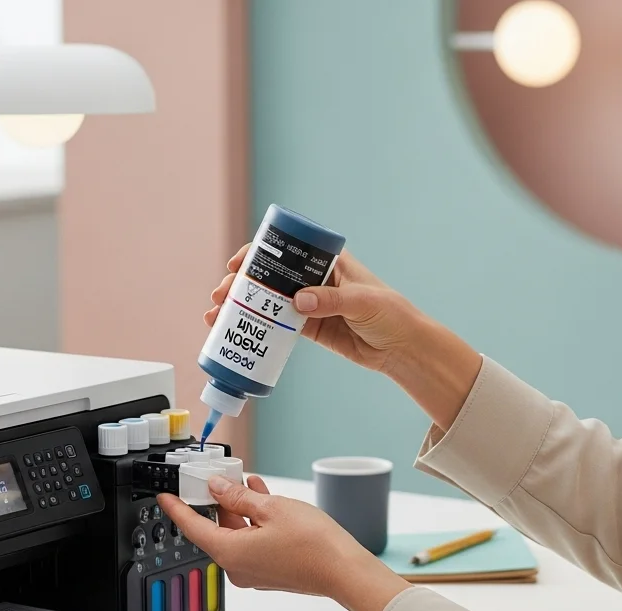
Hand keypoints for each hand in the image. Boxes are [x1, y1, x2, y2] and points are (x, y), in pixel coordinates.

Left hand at [158, 475, 410, 610]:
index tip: (165, 497)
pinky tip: (261, 498)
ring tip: (245, 481)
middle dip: (217, 502)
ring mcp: (255, 571)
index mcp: (230, 553)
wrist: (344, 570)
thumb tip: (218, 488)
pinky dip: (253, 521)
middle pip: (216, 529)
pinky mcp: (271, 570)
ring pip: (237, 533)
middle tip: (215, 478)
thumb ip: (238, 497)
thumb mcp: (270, 508)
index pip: (193, 528)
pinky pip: (252, 541)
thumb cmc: (313, 544)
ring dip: (239, 508)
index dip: (177, 509)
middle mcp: (238, 567)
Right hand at [204, 246, 422, 375]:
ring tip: (218, 314)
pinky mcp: (310, 329)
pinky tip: (239, 331)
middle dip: (242, 284)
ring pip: (269, 301)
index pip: (288, 251)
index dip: (259, 254)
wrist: (403, 348)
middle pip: (271, 276)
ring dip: (243, 306)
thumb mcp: (363, 301)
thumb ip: (331, 301)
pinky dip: (258, 327)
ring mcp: (310, 304)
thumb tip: (297, 300)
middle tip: (221, 295)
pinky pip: (278, 326)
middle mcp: (315, 280)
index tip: (238, 264)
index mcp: (328, 262)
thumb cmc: (392, 314)